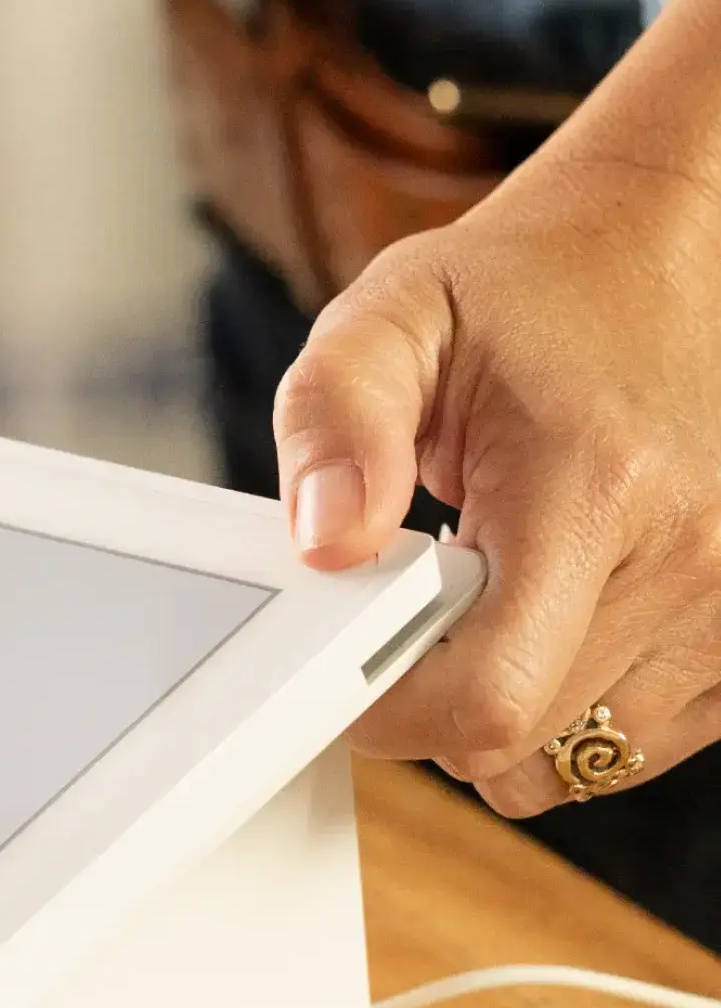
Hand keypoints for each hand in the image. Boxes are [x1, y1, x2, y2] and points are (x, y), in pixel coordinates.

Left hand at [275, 0, 720, 816]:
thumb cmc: (527, 286)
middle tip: (420, 594)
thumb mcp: (392, 315)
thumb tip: (323, 543)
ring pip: (577, 759)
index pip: (485, 699)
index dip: (388, 708)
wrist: (668, 248)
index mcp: (595, 486)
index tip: (350, 653)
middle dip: (435, 695)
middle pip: (521, 741)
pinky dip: (577, 703)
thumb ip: (336, 422)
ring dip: (509, 704)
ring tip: (494, 591)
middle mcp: (691, 557)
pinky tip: (556, 611)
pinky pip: (638, 742)